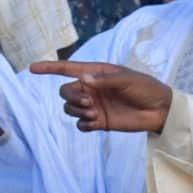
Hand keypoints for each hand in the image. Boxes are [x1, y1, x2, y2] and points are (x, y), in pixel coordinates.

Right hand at [28, 61, 172, 133]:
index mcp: (96, 73)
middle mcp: (91, 89)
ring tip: (95, 112)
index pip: (68, 69)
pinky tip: (95, 122)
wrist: (160, 110)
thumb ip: (104, 80)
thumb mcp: (127, 79)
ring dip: (77, 111)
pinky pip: (80, 124)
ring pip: (70, 108)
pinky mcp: (99, 122)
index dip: (49, 68)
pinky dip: (83, 124)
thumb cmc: (146, 88)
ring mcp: (94, 106)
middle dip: (72, 97)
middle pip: (65, 91)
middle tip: (89, 101)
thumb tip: (82, 80)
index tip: (32, 69)